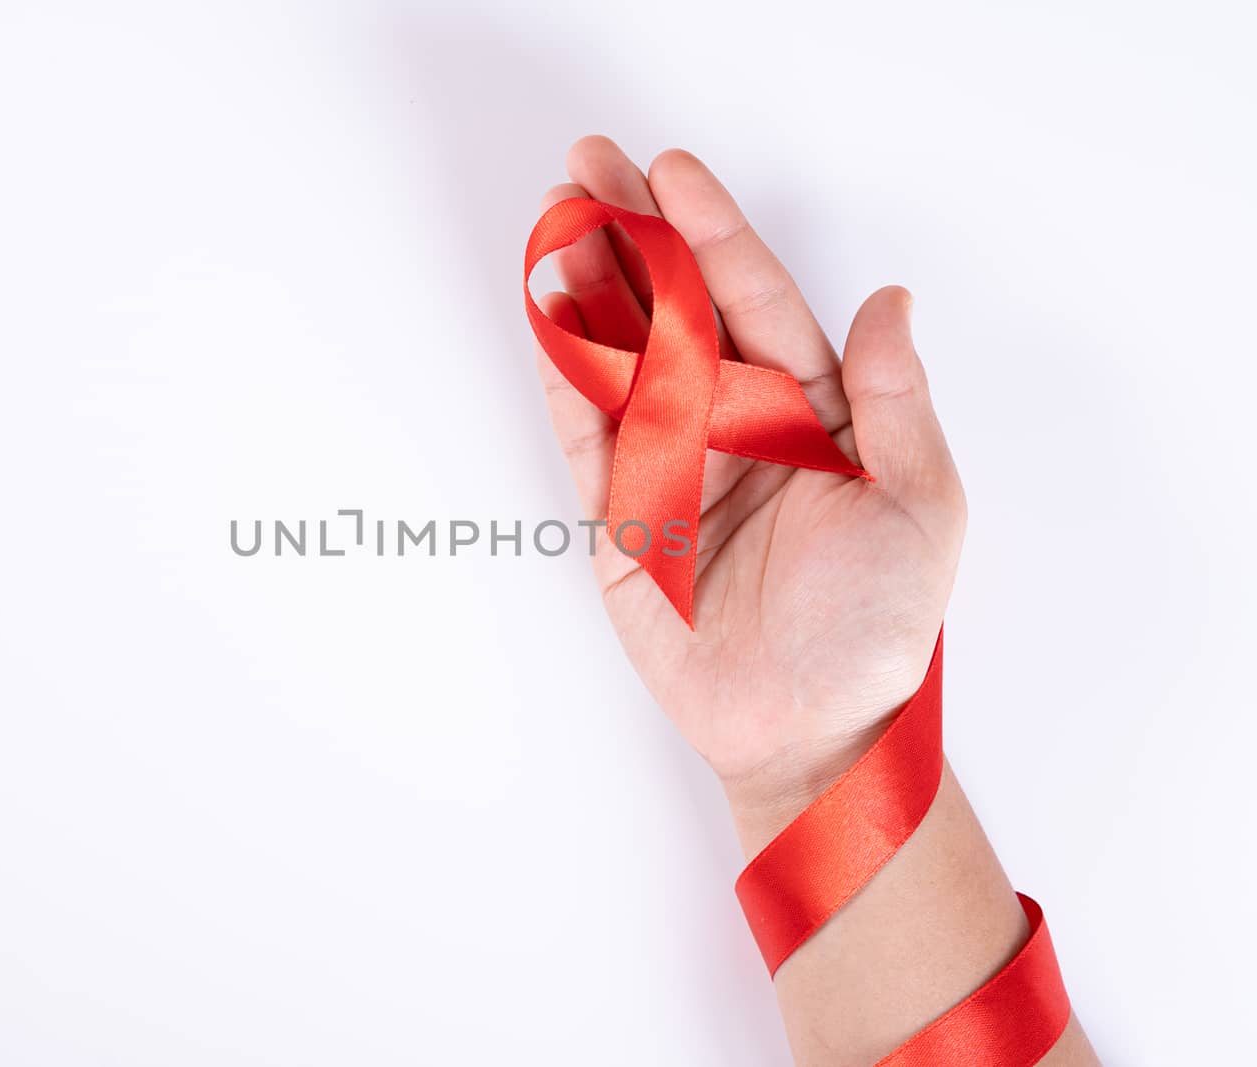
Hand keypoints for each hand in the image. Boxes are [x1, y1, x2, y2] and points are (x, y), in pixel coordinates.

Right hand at [535, 137, 967, 850]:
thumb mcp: (919, 507)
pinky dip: (563, 380)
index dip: (712, 235)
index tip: (672, 174)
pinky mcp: (623, 518)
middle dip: (633, 237)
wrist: (809, 733)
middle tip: (588, 166)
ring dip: (587, 291)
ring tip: (553, 220)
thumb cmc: (876, 629)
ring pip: (622, 360)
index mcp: (812, 412)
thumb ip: (894, 401)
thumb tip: (889, 301)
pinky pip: (587, 437)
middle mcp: (737, 425)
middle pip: (676, 312)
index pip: (754, 302)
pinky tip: (544, 321)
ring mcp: (674, 467)